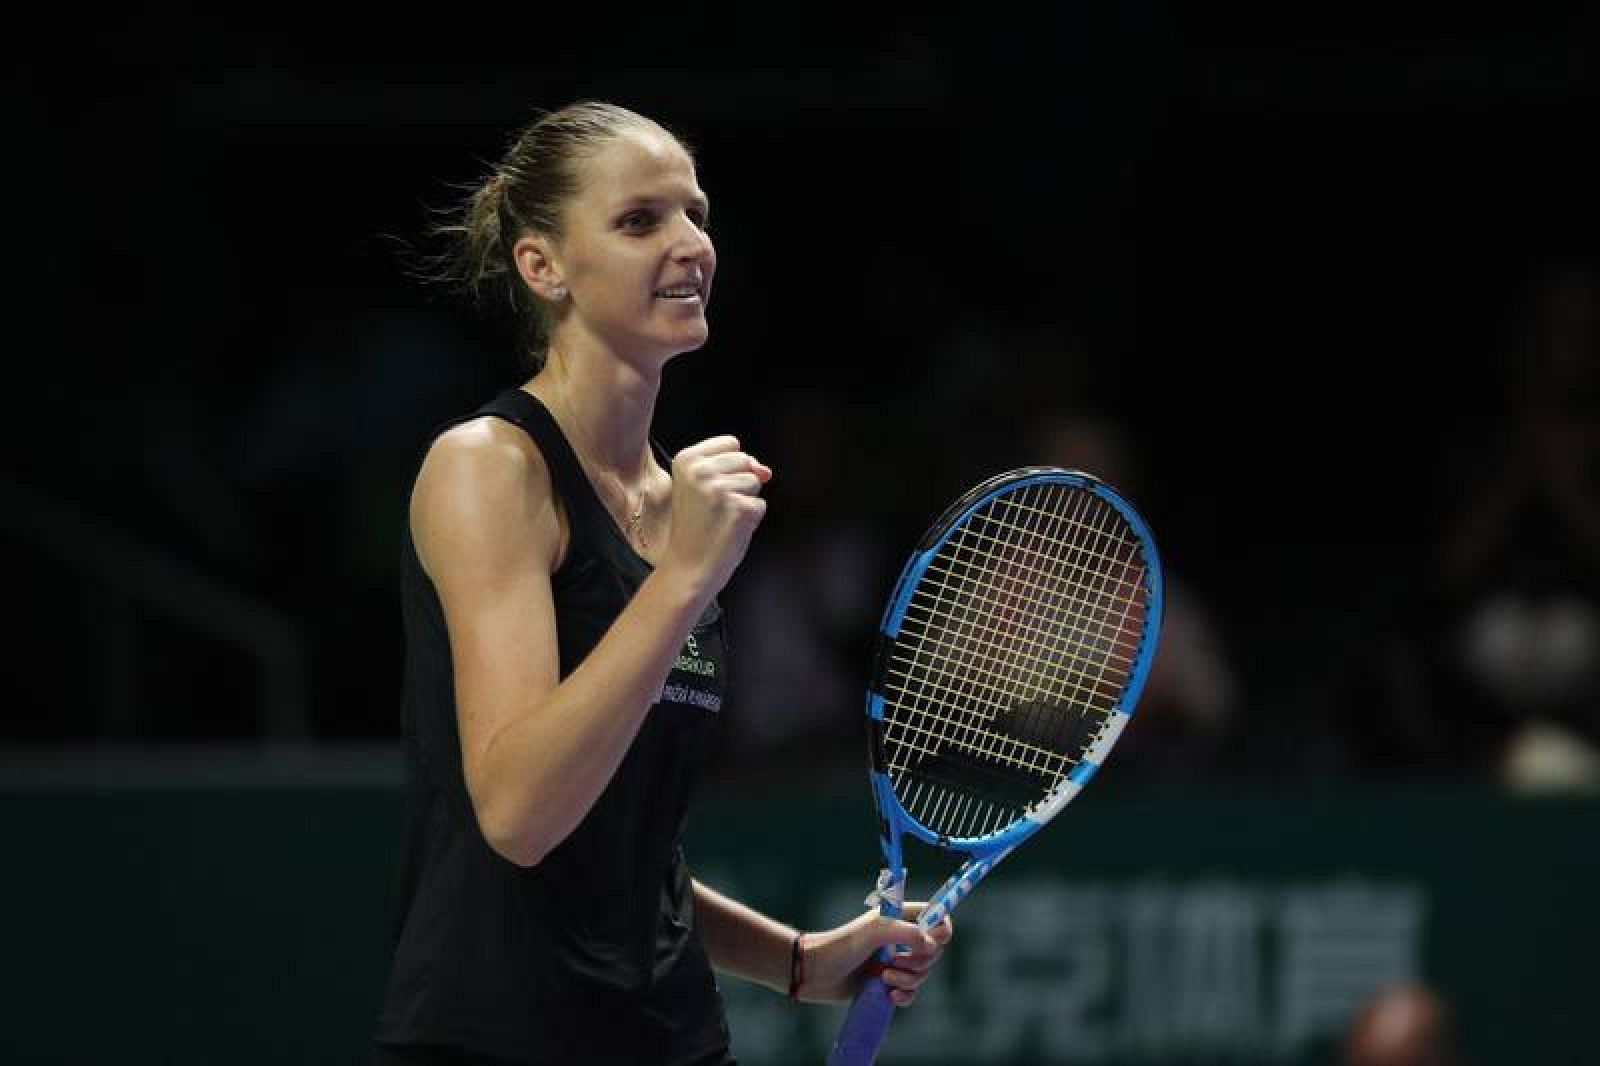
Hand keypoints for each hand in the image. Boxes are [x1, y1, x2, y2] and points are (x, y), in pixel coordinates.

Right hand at [660, 436, 771, 596]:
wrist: (688, 566)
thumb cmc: (696, 528)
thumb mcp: (703, 489)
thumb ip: (734, 469)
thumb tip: (766, 471)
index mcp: (686, 459)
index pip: (731, 443)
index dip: (730, 467)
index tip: (709, 489)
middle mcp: (701, 470)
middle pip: (745, 460)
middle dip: (739, 484)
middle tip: (715, 508)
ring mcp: (720, 488)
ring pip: (755, 482)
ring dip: (745, 501)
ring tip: (721, 518)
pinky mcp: (739, 507)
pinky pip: (760, 505)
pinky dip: (751, 519)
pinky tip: (729, 529)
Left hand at [796, 903, 953, 1006]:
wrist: (816, 973)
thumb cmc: (842, 945)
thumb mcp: (875, 932)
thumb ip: (907, 932)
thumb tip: (932, 946)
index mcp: (901, 918)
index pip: (937, 918)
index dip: (940, 931)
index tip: (930, 942)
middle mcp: (901, 938)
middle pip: (934, 951)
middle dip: (920, 961)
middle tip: (895, 960)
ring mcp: (896, 961)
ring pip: (923, 974)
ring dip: (908, 979)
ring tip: (884, 977)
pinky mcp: (889, 983)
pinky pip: (911, 993)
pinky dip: (905, 996)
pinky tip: (889, 995)